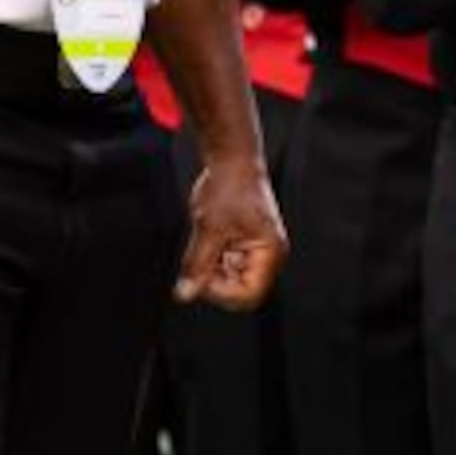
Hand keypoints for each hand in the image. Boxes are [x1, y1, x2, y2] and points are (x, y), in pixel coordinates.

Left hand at [174, 154, 283, 311]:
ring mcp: (256, 252)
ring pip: (229, 281)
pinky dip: (212, 259)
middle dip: (215, 280)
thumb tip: (185, 295)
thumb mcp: (209, 228)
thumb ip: (198, 265)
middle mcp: (268, 256)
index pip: (248, 295)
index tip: (200, 278)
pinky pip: (225, 267)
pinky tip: (209, 238)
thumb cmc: (230, 186)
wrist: (232, 160)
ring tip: (206, 240)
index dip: (221, 292)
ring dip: (212, 268)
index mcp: (270, 252)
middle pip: (239, 291)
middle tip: (198, 259)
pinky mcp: (244, 247)